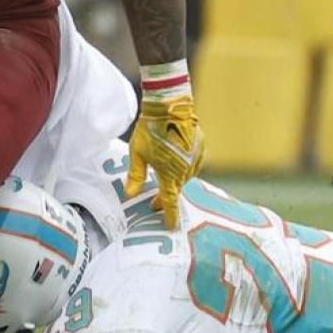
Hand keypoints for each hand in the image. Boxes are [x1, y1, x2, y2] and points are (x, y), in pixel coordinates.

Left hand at [127, 93, 205, 227]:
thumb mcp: (137, 153)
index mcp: (169, 174)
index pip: (170, 200)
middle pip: (177, 189)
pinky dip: (185, 168)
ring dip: (176, 181)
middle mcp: (185, 170)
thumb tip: (130, 194)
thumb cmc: (150, 129)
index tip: (171, 226)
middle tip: (155, 202)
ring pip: (186, 177)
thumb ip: (135, 175)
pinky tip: (177, 162)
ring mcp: (195, 159)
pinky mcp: (201, 148)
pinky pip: (194, 164)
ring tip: (165, 179)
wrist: (170, 106)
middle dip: (166, 197)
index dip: (170, 215)